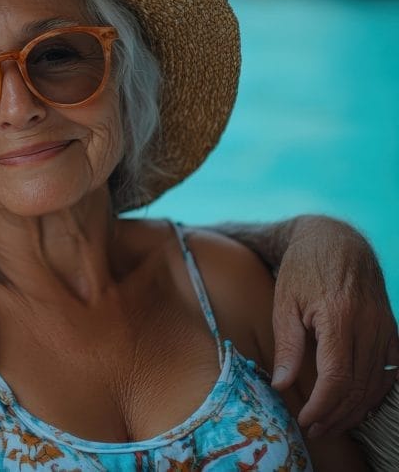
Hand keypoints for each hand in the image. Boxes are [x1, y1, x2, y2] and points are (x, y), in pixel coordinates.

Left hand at [269, 215, 398, 435]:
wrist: (335, 240)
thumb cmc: (303, 269)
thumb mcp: (284, 302)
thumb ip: (286, 345)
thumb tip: (282, 385)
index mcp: (340, 319)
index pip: (338, 378)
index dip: (323, 406)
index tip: (305, 420)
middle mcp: (369, 326)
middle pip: (359, 387)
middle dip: (337, 415)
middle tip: (315, 429)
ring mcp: (385, 328)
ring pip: (377, 383)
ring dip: (356, 409)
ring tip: (331, 423)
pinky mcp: (391, 329)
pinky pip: (390, 370)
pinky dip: (376, 392)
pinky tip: (358, 405)